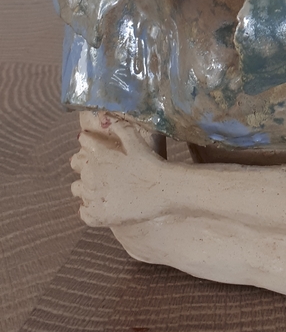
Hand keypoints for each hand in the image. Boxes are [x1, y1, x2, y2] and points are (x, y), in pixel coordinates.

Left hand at [70, 111, 168, 226]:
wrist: (162, 190)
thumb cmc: (150, 163)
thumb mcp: (136, 139)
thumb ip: (118, 127)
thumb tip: (103, 115)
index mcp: (98, 154)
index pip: (83, 142)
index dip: (90, 143)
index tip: (99, 148)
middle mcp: (90, 175)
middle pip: (76, 165)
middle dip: (87, 165)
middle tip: (104, 171)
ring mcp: (92, 196)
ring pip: (78, 190)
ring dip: (87, 187)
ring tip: (104, 189)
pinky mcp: (96, 216)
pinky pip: (83, 212)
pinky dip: (90, 209)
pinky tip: (104, 205)